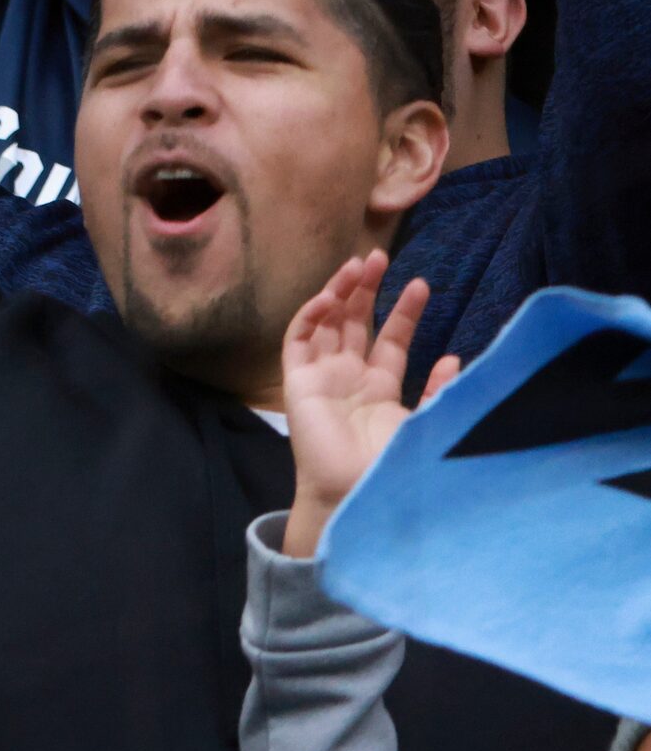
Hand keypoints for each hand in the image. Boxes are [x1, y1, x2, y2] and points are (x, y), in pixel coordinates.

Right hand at [280, 251, 458, 558]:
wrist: (356, 493)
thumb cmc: (391, 467)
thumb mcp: (427, 423)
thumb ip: (439, 391)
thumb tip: (454, 357)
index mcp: (379, 388)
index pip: (390, 339)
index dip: (404, 312)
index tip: (421, 286)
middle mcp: (349, 377)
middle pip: (355, 322)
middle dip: (366, 289)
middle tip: (379, 257)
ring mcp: (321, 377)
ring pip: (326, 323)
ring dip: (338, 293)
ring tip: (356, 265)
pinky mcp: (297, 381)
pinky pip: (297, 340)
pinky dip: (309, 316)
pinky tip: (327, 298)